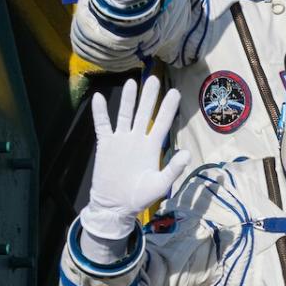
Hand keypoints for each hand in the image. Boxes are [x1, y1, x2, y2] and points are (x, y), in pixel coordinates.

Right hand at [80, 76, 189, 239]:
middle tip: (154, 78)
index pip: (162, 123)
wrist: (115, 206)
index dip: (168, 108)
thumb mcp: (159, 184)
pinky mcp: (106, 145)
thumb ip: (173, 169)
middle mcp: (137, 139)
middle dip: (149, 97)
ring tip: (132, 82)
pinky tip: (99, 98)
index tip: (175, 92)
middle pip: (144, 113)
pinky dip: (100, 112)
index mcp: (152, 147)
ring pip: (125, 114)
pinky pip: (103, 125)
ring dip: (128, 99)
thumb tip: (187, 153)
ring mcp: (121, 140)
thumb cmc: (139, 196)